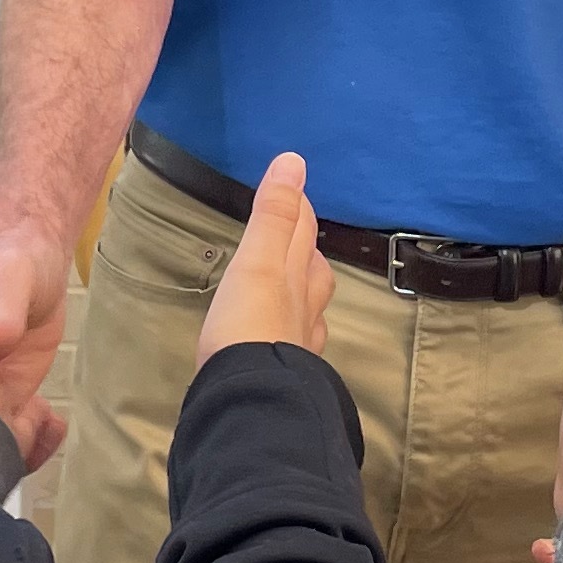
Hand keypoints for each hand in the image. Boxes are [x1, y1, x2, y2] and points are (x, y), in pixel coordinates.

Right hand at [197, 152, 332, 362]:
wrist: (252, 401)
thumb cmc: (248, 324)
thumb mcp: (257, 262)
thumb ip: (273, 215)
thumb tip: (293, 161)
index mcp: (295, 277)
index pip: (302, 234)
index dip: (299, 210)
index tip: (295, 191)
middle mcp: (304, 309)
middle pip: (313, 272)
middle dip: (308, 251)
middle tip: (299, 239)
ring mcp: (297, 345)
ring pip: (310, 311)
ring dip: (305, 294)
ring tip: (295, 287)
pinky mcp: (285, 376)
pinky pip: (296, 347)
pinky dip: (294, 335)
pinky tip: (286, 342)